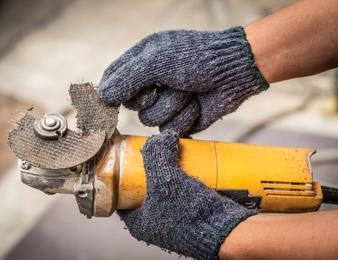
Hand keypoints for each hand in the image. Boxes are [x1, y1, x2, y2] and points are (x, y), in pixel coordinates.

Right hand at [99, 27, 268, 135]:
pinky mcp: (180, 119)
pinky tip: (196, 105)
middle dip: (151, 97)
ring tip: (188, 92)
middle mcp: (151, 84)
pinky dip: (184, 117)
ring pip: (150, 120)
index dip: (110, 92)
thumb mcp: (156, 61)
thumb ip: (127, 78)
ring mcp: (165, 103)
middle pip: (131, 105)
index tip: (111, 101)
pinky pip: (169, 130)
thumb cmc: (196, 58)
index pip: (113, 79)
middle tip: (167, 84)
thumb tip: (103, 97)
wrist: (233, 72)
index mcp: (141, 62)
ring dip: (171, 106)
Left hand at [118, 130, 255, 258]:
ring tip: (175, 152)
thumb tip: (161, 137)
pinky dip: (186, 177)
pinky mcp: (194, 215)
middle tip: (156, 151)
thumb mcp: (165, 181)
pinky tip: (193, 163)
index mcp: (139, 222)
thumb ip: (158, 155)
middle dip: (152, 168)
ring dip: (172, 171)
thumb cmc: (191, 215)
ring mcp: (176, 220)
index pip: (122, 195)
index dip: (123, 174)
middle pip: (146, 188)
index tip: (130, 157)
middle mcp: (155, 223)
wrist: (230, 233)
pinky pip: (185, 191)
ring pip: (168, 188)